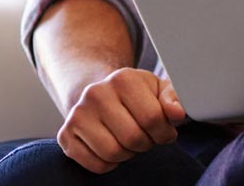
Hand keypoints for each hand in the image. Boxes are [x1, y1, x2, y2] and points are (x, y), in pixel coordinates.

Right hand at [56, 68, 186, 173]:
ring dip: (129, 154)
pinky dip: (111, 164)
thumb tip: (178, 113)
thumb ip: (173, 98)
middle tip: (148, 138)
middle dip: (147, 143)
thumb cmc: (135, 94)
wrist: (100, 95)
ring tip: (131, 142)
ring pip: (112, 153)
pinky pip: (95, 165)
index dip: (164, 132)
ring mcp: (77, 114)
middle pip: (132, 137)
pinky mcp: (65, 135)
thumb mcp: (158, 88)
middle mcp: (96, 93)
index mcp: (123, 78)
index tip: (165, 132)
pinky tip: (114, 147)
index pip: (152, 117)